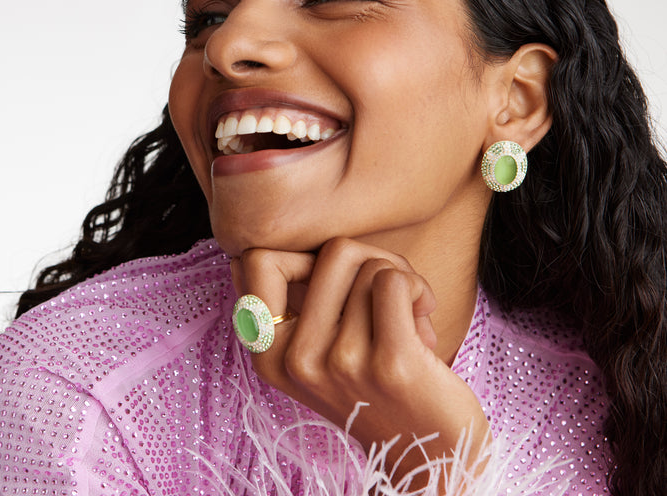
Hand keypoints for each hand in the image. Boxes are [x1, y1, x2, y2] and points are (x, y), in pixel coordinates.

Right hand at [231, 237, 489, 485]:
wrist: (426, 452)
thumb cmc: (376, 383)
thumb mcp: (316, 350)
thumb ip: (297, 298)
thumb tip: (294, 231)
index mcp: (268, 354)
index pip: (257, 260)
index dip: (303, 254)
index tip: (335, 283)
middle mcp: (296, 360)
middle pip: (333, 250)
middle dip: (373, 259)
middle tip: (389, 294)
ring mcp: (340, 363)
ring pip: (372, 264)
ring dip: (403, 280)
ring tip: (406, 317)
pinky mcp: (389, 363)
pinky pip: (396, 281)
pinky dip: (418, 289)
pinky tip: (423, 321)